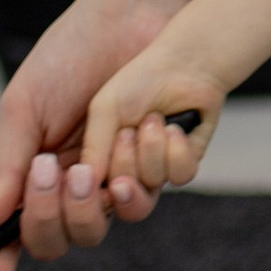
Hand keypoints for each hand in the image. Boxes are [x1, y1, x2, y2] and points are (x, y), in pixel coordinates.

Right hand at [0, 0, 195, 270]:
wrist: (132, 12)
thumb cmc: (72, 55)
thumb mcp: (25, 107)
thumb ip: (5, 169)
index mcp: (37, 178)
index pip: (12, 245)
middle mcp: (82, 186)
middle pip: (64, 240)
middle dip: (57, 212)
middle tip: (58, 166)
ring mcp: (126, 176)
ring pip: (116, 221)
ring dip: (105, 188)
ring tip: (103, 145)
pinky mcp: (168, 161)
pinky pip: (164, 187)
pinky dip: (153, 158)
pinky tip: (149, 123)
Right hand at [80, 34, 227, 206]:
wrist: (182, 65)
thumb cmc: (139, 81)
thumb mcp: (104, 109)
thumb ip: (93, 147)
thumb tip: (86, 183)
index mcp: (97, 163)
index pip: (87, 201)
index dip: (86, 198)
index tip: (88, 176)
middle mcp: (124, 175)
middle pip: (119, 205)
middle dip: (124, 165)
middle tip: (127, 133)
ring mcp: (154, 173)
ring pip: (149, 188)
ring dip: (151, 149)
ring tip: (153, 119)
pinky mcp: (184, 166)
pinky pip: (179, 176)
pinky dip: (176, 150)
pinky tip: (174, 127)